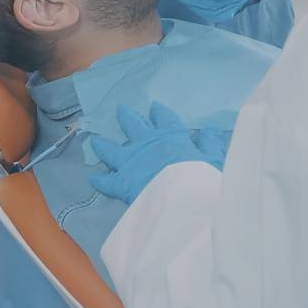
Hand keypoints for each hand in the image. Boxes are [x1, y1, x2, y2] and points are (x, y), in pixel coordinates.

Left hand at [88, 102, 223, 203]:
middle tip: (121, 110)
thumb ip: (210, 145)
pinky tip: (94, 179)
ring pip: (112, 150)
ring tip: (95, 140)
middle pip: (133, 125)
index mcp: (171, 137)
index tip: (154, 106)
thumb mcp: (214, 160)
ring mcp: (131, 162)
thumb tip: (210, 130)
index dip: (159, 112)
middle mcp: (147, 144)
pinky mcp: (122, 183)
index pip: (165, 120)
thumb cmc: (202, 179)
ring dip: (103, 145)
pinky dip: (100, 181)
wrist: (185, 201)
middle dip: (127, 117)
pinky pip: (107, 181)